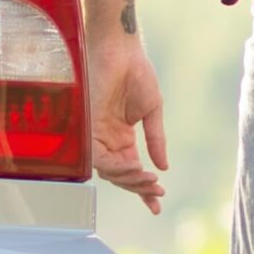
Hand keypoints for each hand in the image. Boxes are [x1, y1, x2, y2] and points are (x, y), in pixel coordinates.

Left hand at [88, 36, 167, 212]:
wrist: (121, 49)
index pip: (130, 170)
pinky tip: (135, 166)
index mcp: (122, 137)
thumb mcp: (152, 111)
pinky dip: (116, 166)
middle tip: (157, 192)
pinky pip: (99, 157)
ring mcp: (97, 134)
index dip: (143, 189)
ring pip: (109, 171)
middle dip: (139, 187)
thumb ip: (156, 139)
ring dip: (130, 179)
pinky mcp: (89, 127)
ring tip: (149, 180)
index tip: (157, 204)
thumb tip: (163, 166)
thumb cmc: (136, 73)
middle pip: (120, 175)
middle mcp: (108, 139)